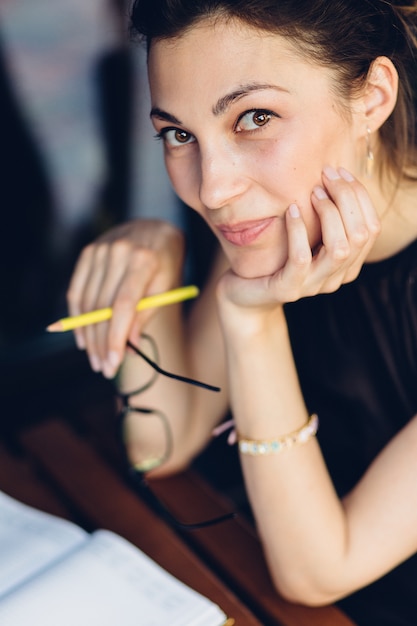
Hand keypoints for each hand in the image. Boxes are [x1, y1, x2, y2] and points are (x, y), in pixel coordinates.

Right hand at [67, 219, 184, 376]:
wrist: (155, 228)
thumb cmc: (166, 263)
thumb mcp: (166, 288)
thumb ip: (146, 315)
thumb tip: (128, 347)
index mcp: (144, 260)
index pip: (123, 305)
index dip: (116, 337)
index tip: (114, 363)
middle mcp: (119, 252)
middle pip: (102, 307)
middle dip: (102, 343)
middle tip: (104, 369)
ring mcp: (100, 250)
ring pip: (87, 303)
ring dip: (88, 336)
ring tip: (95, 359)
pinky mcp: (87, 252)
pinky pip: (76, 290)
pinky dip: (76, 317)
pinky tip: (83, 337)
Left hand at [217, 166, 380, 313]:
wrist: (244, 294)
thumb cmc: (275, 257)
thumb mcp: (305, 235)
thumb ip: (325, 217)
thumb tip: (337, 175)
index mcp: (347, 264)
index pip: (371, 227)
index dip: (360, 196)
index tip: (340, 172)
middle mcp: (336, 277)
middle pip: (360, 235)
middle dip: (347, 198)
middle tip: (327, 175)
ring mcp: (313, 286)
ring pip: (339, 249)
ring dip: (329, 214)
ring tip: (313, 192)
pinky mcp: (288, 289)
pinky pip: (301, 258)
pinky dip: (298, 230)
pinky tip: (290, 210)